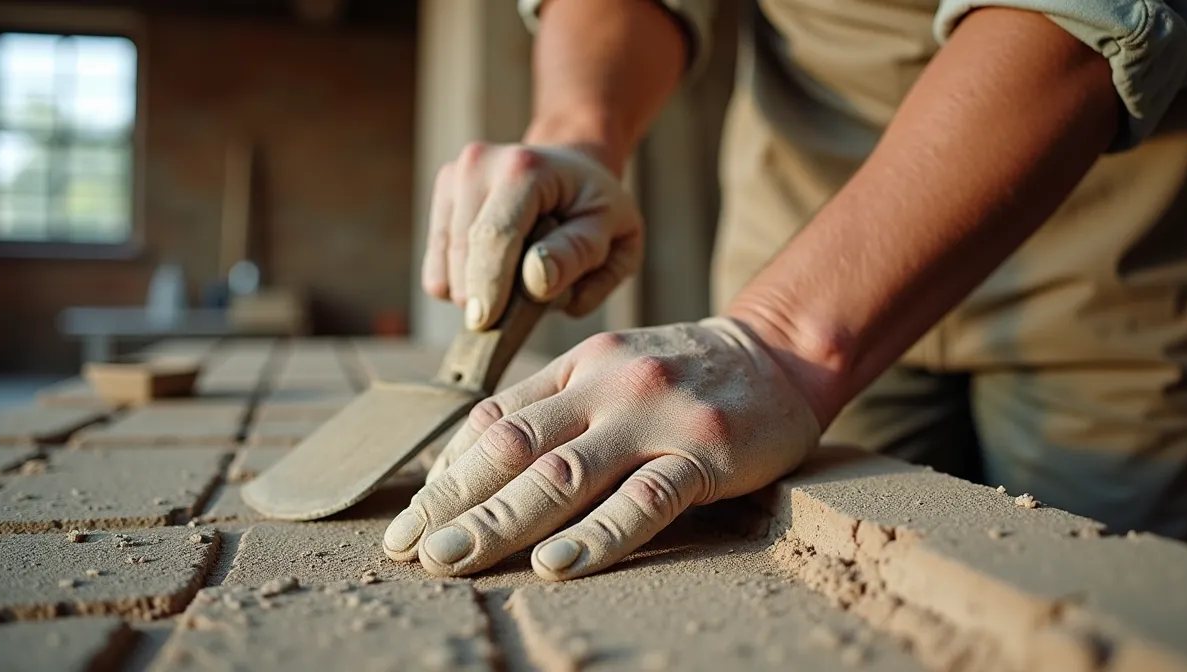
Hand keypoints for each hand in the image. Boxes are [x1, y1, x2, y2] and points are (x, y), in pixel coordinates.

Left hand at [381, 318, 820, 580]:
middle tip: (407, 550)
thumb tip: (471, 468)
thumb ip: (550, 410)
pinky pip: (645, 498)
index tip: (408, 522)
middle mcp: (606, 386)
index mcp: (576, 368)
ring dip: (500, 522)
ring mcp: (654, 417)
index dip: (446, 475)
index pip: (495, 423)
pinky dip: (598, 534)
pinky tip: (556, 564)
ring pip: (565, 474)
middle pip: (514, 449)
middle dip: (454, 503)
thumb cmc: (682, 374)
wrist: (780, 353)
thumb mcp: (609, 372)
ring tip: (452, 561)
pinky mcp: (704, 451)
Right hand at [422, 142, 643, 329]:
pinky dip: (463, 284)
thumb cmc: (596, 211)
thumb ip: (578, 255)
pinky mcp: (441, 198)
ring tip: (519, 276)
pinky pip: (436, 268)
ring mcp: (455, 178)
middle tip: (536, 293)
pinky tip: (496, 271)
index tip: (485, 323)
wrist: (573, 173)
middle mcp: (479, 164)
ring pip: (445, 268)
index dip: (489, 284)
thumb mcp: (616, 235)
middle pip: (464, 254)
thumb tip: (535, 280)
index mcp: (525, 169)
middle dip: (491, 292)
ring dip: (478, 290)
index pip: (495, 236)